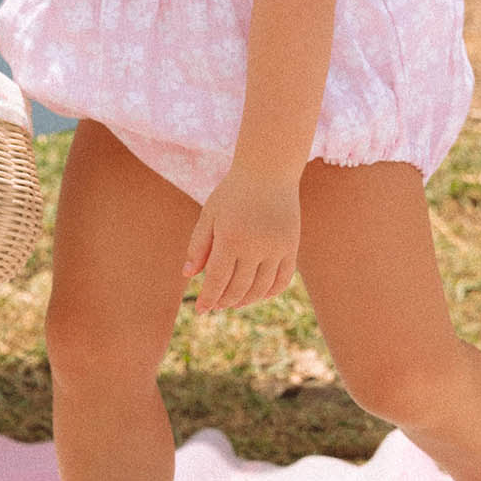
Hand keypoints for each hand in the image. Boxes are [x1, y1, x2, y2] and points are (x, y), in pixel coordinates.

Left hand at [182, 167, 300, 313]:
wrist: (269, 170)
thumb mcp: (210, 214)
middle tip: (216, 305)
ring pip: (261, 288)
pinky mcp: (292, 247)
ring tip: (234, 302)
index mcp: (230, 237)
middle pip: (238, 288)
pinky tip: (258, 294)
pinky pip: (282, 280)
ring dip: (246, 300)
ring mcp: (277, 248)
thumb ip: (198, 244)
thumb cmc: (233, 191)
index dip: (208, 298)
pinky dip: (270, 292)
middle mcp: (255, 246)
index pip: (217, 280)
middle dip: (224, 301)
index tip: (201, 310)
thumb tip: (188, 275)